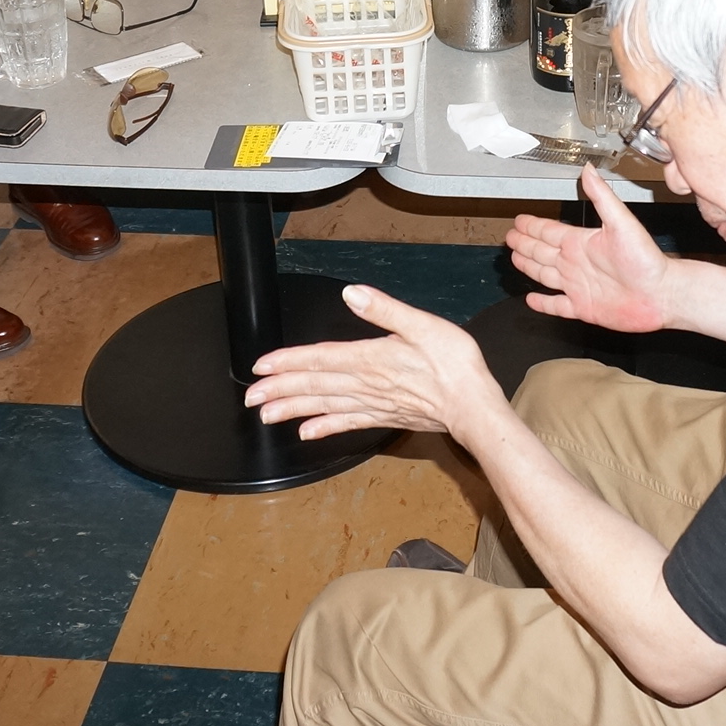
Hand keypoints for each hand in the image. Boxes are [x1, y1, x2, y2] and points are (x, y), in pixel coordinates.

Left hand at [246, 284, 506, 440]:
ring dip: (293, 409)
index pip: (320, 358)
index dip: (289, 361)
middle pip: (315, 385)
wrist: (473, 406)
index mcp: (371, 359)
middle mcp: (366, 384)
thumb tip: (352, 293)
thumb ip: (385, 310)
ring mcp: (374, 404)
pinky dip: (325, 427)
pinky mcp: (384, 417)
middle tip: (251, 396)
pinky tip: (307, 431)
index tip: (262, 366)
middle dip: (280, 390)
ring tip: (266, 414)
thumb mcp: (424, 325)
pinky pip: (347, 423)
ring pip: (324, 406)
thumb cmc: (455, 365)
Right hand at [505, 164, 675, 332]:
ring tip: (516, 258)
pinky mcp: (582, 308)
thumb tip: (589, 170)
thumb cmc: (647, 260)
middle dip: (524, 243)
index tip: (520, 220)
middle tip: (510, 237)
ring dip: (529, 266)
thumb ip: (602, 197)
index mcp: (583, 242)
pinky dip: (542, 303)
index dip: (532, 226)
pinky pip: (556, 305)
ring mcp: (578, 286)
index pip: (549, 231)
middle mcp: (577, 263)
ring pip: (544, 275)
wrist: (662, 294)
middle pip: (542, 251)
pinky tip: (532, 299)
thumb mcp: (622, 221)